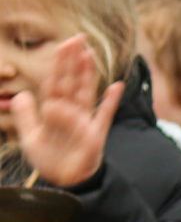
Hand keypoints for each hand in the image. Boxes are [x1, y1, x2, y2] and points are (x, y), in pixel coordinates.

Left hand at [12, 36, 122, 186]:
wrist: (64, 182)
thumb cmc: (49, 160)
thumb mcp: (29, 136)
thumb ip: (25, 115)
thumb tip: (23, 95)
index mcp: (53, 110)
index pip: (56, 81)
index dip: (59, 63)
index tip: (64, 45)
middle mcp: (70, 112)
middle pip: (71, 82)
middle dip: (73, 61)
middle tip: (78, 39)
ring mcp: (84, 122)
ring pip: (85, 92)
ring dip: (88, 74)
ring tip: (90, 55)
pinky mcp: (95, 134)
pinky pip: (104, 115)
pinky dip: (110, 101)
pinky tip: (117, 86)